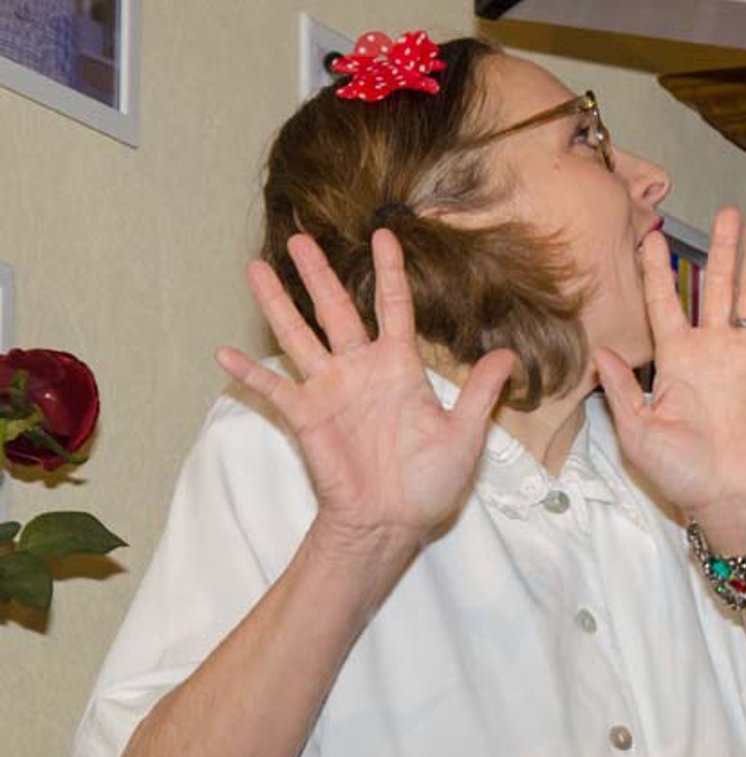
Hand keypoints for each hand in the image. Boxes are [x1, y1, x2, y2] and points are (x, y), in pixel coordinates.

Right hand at [217, 230, 516, 563]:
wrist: (391, 523)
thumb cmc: (428, 483)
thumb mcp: (464, 435)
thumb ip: (480, 393)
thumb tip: (509, 354)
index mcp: (400, 368)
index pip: (393, 306)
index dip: (389, 270)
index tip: (384, 233)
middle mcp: (360, 370)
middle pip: (335, 310)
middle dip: (317, 274)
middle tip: (299, 237)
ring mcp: (329, 391)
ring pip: (298, 336)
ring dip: (276, 304)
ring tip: (255, 269)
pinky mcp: (306, 417)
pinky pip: (274, 390)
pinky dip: (250, 373)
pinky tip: (224, 353)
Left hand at [594, 208, 745, 549]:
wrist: (728, 496)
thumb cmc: (681, 472)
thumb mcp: (639, 432)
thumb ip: (623, 389)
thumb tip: (600, 351)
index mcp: (676, 358)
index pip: (664, 302)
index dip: (657, 269)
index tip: (651, 235)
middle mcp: (713, 348)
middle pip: (717, 287)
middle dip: (720, 250)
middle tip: (725, 212)